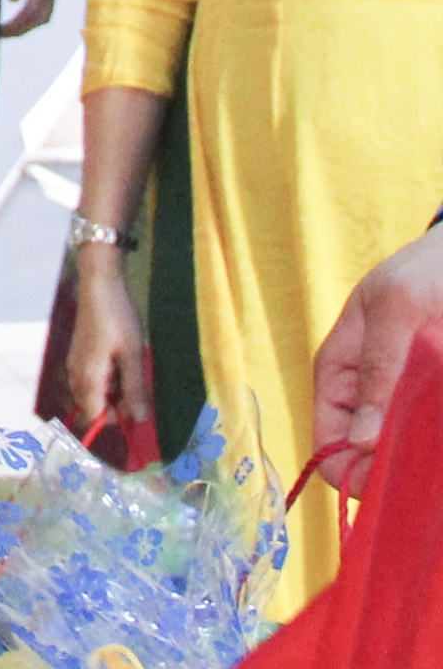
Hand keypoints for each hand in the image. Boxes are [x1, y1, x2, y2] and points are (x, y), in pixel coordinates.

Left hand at [0, 0, 65, 37]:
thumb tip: (12, 0)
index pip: (32, 12)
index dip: (16, 24)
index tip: (1, 31)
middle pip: (40, 19)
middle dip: (22, 29)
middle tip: (2, 34)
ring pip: (43, 16)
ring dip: (27, 25)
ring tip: (9, 31)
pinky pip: (42, 8)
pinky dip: (31, 17)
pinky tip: (19, 19)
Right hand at [62, 242, 153, 444]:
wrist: (99, 286)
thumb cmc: (118, 320)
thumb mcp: (134, 356)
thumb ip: (135, 390)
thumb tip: (138, 421)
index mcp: (88, 378)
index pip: (94, 416)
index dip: (114, 423)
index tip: (136, 419)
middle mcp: (77, 374)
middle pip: (93, 406)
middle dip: (115, 408)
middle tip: (139, 394)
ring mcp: (76, 362)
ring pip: (93, 392)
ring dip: (113, 393)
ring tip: (133, 375)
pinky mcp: (80, 353)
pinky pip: (92, 378)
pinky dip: (108, 380)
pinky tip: (122, 365)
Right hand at [310, 221, 442, 497]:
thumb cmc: (426, 272)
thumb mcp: (397, 309)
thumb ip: (378, 368)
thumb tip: (360, 440)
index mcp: (339, 376)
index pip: (329, 444)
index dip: (355, 475)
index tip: (391, 487)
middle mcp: (369, 399)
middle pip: (369, 460)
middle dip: (395, 475)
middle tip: (427, 472)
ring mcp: (405, 406)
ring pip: (407, 458)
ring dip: (424, 467)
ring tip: (439, 468)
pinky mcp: (434, 408)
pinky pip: (433, 445)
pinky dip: (439, 454)